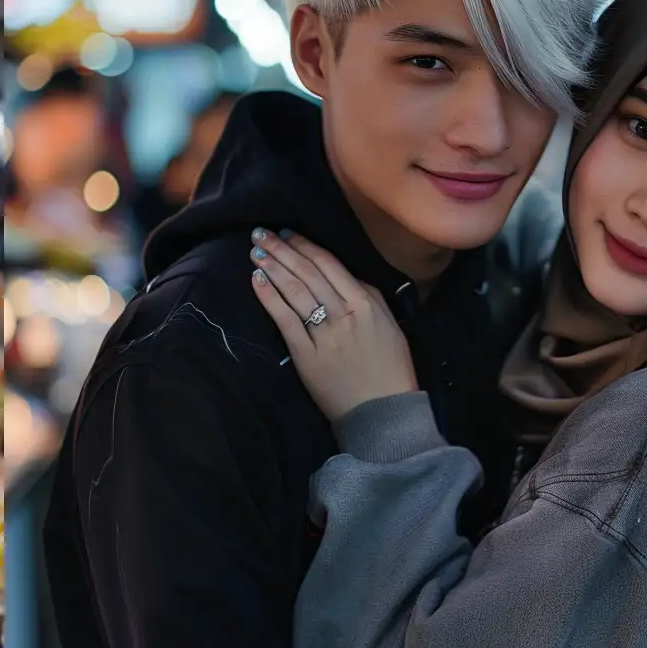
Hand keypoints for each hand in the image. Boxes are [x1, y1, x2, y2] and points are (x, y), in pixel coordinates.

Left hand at [249, 228, 415, 422]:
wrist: (383, 415)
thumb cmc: (391, 370)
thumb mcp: (389, 325)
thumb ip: (369, 297)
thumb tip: (342, 275)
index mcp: (366, 304)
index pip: (329, 264)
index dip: (305, 245)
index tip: (287, 232)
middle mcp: (344, 315)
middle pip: (307, 273)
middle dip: (282, 249)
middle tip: (261, 232)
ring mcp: (324, 335)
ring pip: (294, 292)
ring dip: (272, 267)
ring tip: (256, 250)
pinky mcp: (306, 356)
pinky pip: (285, 320)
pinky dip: (269, 298)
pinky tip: (257, 280)